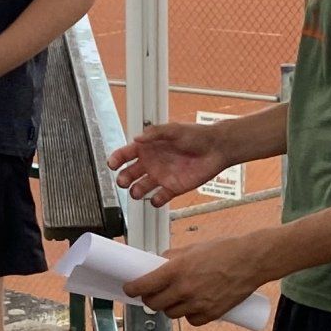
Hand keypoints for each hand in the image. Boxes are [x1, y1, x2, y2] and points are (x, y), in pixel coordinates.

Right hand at [109, 121, 226, 205]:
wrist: (217, 148)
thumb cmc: (197, 135)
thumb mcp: (174, 130)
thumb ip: (154, 133)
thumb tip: (137, 138)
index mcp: (149, 147)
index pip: (126, 154)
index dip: (117, 159)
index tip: (112, 164)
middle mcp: (152, 163)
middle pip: (129, 174)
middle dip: (123, 178)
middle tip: (123, 180)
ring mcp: (161, 176)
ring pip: (140, 188)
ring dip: (136, 191)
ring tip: (137, 191)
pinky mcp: (173, 188)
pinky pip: (159, 198)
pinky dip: (155, 201)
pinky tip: (157, 198)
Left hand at [123, 233, 272, 325]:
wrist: (253, 260)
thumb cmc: (225, 250)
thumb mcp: (192, 248)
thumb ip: (172, 258)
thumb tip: (157, 264)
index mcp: (177, 270)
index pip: (144, 286)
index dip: (133, 289)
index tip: (130, 288)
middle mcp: (185, 289)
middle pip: (154, 304)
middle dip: (150, 299)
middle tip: (152, 294)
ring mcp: (198, 303)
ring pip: (171, 314)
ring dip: (169, 307)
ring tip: (176, 297)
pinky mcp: (212, 314)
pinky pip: (191, 321)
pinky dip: (189, 315)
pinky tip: (193, 306)